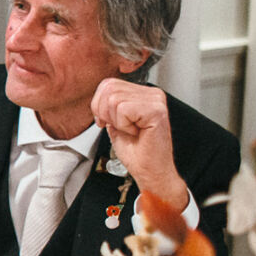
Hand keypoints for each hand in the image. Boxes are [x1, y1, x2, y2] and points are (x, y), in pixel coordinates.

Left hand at [91, 78, 186, 207]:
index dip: (98, 105)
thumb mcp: (115, 123)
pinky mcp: (156, 111)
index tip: (108, 122)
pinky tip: (136, 132)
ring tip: (131, 131)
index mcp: (143, 94)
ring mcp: (156, 100)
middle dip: (104, 113)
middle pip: (108, 88)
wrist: (151, 171)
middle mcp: (152, 94)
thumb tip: (99, 97)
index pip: (107, 84)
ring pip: (113, 98)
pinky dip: (123, 125)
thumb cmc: (138, 152)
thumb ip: (108, 106)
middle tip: (122, 128)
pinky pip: (123, 109)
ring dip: (116, 121)